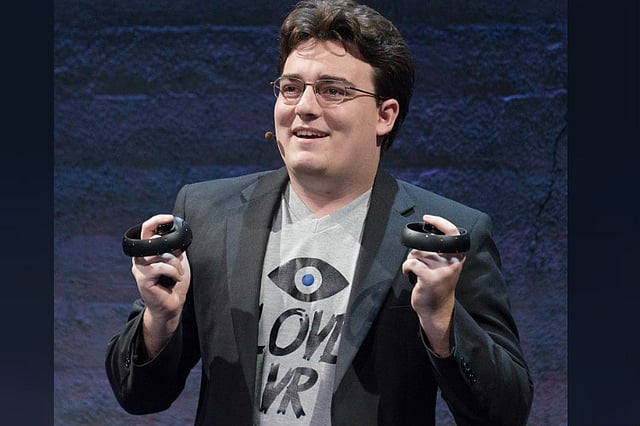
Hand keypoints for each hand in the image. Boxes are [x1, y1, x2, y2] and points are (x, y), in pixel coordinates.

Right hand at [130, 214, 190, 355]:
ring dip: (176, 265)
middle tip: (179, 263)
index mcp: (146, 252)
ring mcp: (138, 268)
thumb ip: (173, 248)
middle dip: (173, 251)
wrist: (172, 306)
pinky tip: (174, 280)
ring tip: (177, 275)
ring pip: (162, 255)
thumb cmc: (175, 283)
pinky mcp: (142, 278)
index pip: (146, 230)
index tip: (169, 217)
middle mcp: (139, 258)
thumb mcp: (178, 261)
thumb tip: (175, 234)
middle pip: (154, 240)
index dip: (156, 221)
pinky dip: (173, 272)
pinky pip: (161, 266)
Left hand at [402, 215, 464, 355]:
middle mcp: (452, 262)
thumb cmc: (438, 286)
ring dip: (412, 261)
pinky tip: (409, 274)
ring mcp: (441, 270)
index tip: (428, 217)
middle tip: (421, 265)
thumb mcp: (447, 266)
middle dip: (418, 252)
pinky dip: (406, 267)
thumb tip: (425, 235)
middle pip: (426, 244)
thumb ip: (441, 252)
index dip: (440, 222)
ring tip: (418, 273)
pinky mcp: (429, 278)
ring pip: (416, 253)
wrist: (437, 310)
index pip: (453, 232)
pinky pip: (411, 262)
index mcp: (458, 257)